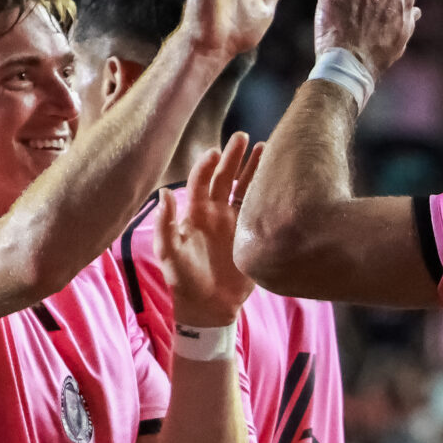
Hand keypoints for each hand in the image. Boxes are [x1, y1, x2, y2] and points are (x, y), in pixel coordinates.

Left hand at [156, 131, 261, 328]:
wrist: (208, 306)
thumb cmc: (183, 280)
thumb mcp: (169, 254)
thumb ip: (166, 224)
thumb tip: (164, 193)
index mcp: (195, 212)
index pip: (202, 181)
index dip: (207, 166)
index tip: (216, 152)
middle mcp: (215, 211)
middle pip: (225, 177)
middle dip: (234, 157)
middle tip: (243, 137)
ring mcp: (234, 220)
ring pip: (245, 187)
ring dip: (254, 168)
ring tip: (265, 148)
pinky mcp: (251, 232)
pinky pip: (259, 207)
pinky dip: (267, 191)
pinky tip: (278, 177)